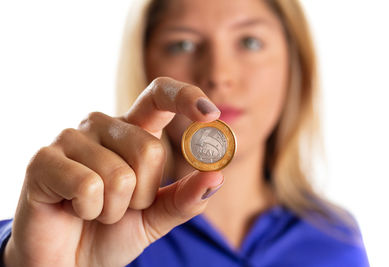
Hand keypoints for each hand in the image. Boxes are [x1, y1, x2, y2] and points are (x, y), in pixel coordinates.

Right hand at [4, 77, 222, 266]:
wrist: (70, 260)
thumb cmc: (112, 231)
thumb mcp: (157, 216)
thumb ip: (186, 197)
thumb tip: (216, 175)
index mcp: (132, 131)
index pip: (159, 95)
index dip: (186, 97)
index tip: (211, 116)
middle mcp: (102, 125)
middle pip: (150, 150)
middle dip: (144, 194)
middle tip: (121, 206)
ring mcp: (71, 138)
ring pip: (120, 175)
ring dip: (114, 209)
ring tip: (95, 210)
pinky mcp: (43, 159)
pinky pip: (88, 186)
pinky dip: (90, 211)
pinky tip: (74, 209)